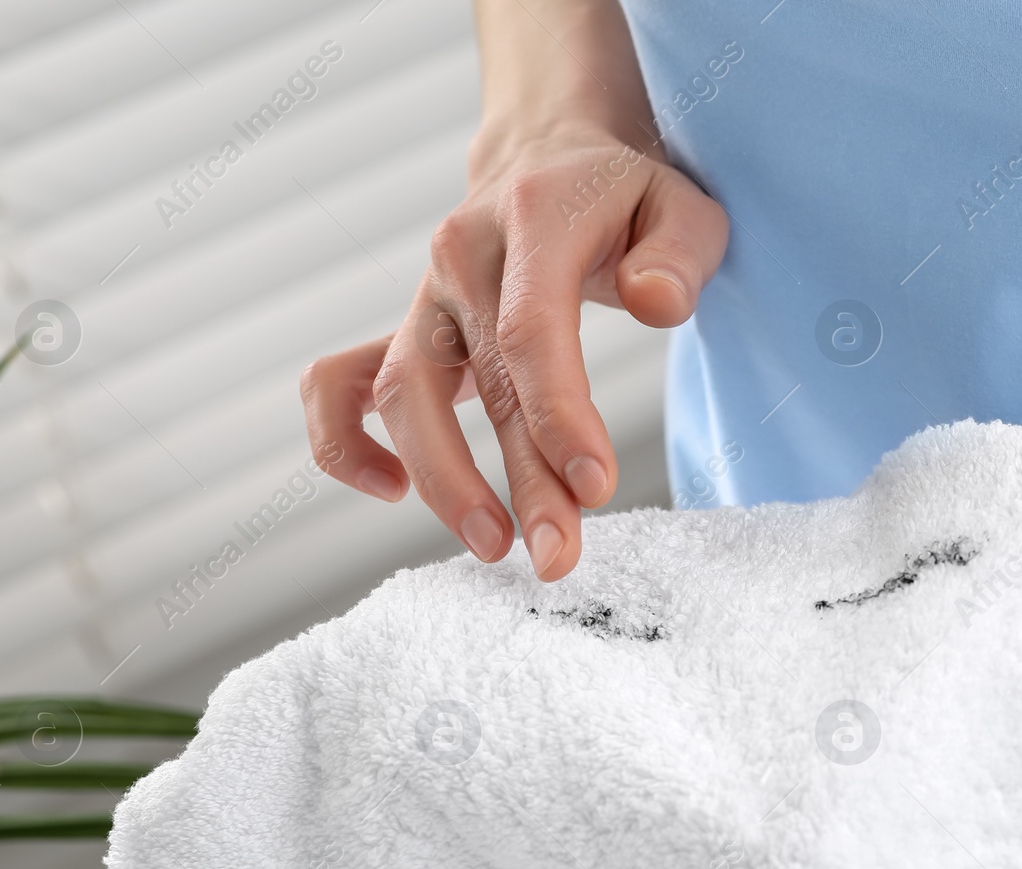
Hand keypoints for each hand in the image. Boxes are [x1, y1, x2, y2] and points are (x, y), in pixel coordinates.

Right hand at [302, 125, 726, 581]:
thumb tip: (655, 302)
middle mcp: (464, 254)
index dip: (559, 415)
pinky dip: (344, 441)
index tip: (595, 487)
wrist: (555, 159)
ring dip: (442, 480)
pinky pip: (338, 384)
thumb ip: (679, 253)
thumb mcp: (682, 207)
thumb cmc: (628, 201)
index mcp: (533, 217)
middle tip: (559, 556)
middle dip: (518, 480)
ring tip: (495, 545)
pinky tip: (391, 490)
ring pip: (400, 393)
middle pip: (480, 380)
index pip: (532, 330)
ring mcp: (425, 295)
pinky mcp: (404, 329)